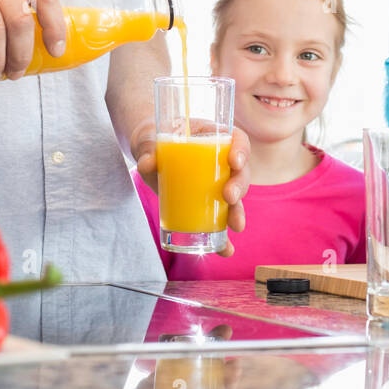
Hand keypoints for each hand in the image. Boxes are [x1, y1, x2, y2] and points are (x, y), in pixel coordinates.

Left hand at [133, 122, 250, 256]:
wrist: (149, 154)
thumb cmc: (153, 141)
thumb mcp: (149, 140)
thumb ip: (147, 149)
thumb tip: (147, 163)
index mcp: (213, 138)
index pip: (238, 140)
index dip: (242, 150)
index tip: (234, 161)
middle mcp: (220, 162)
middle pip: (241, 172)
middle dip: (239, 186)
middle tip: (229, 197)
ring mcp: (215, 185)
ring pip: (235, 199)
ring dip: (237, 212)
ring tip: (235, 226)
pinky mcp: (206, 205)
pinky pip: (219, 221)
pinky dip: (223, 237)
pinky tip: (226, 250)